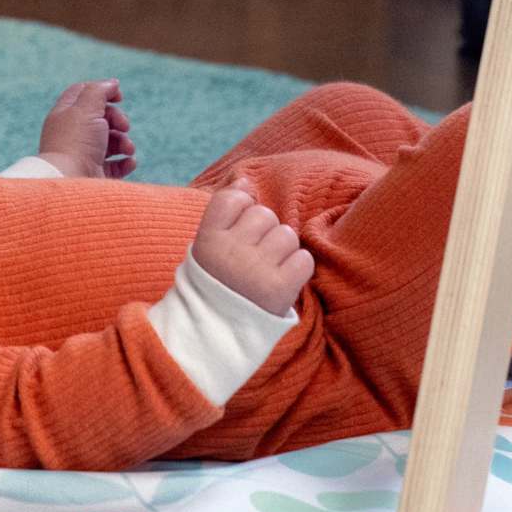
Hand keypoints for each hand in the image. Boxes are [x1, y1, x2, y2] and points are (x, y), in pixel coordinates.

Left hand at [38, 79, 134, 179]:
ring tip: (127, 148)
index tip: (119, 96)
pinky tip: (129, 161)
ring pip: (111, 141)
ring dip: (124, 141)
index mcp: (65, 114)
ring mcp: (84, 154)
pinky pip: (115, 165)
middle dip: (117, 119)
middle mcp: (73, 133)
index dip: (102, 91)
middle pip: (101, 117)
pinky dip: (126, 161)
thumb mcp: (87, 108)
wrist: (70, 181)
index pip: (82, 94)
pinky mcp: (95, 173)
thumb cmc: (76, 142)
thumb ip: (99, 91)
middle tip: (123, 126)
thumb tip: (112, 83)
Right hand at [191, 188, 313, 316]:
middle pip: (264, 214)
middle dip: (265, 231)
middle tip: (254, 255)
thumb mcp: (209, 244)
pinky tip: (283, 279)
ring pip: (287, 235)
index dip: (242, 208)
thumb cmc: (220, 278)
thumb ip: (224, 210)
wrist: (221, 331)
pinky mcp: (280, 289)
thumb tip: (245, 181)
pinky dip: (298, 268)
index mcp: (207, 240)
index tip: (238, 230)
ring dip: (283, 249)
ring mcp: (255, 270)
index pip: (233, 199)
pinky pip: (304, 259)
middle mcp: (230, 252)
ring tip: (269, 268)